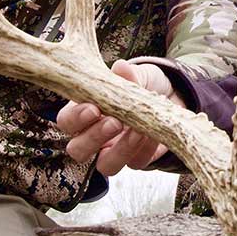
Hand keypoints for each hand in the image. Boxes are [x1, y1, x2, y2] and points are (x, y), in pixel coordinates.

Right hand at [56, 60, 179, 176]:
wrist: (170, 94)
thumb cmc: (140, 83)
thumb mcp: (136, 74)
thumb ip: (127, 74)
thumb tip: (121, 68)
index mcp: (83, 112)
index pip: (66, 122)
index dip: (75, 118)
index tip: (93, 108)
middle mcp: (94, 137)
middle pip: (77, 150)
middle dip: (94, 138)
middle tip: (114, 122)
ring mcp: (114, 151)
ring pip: (105, 166)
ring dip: (119, 151)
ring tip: (137, 130)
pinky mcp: (137, 160)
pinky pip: (136, 162)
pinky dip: (144, 149)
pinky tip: (152, 132)